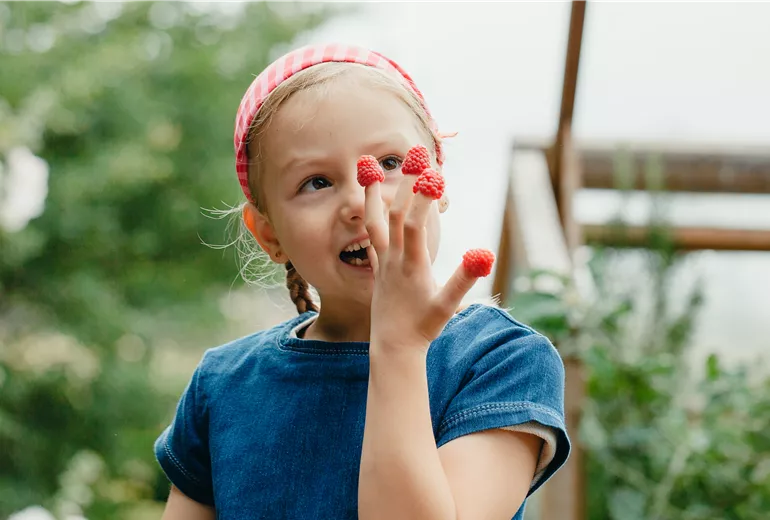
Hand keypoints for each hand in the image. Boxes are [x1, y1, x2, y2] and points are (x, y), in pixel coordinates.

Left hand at [362, 161, 493, 352]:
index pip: (415, 224)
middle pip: (396, 214)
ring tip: (368, 166)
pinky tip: (370, 205)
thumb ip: (464, 279)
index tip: (433, 173)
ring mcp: (384, 263)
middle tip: (413, 153)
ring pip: (375, 222)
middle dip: (405, 183)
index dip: (422, 198)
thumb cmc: (423, 328)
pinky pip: (372, 236)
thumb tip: (484, 253)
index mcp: (412, 264)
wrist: (394, 348)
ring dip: (374, 194)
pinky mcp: (378, 269)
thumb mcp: (447, 305)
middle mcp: (394, 259)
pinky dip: (371, 216)